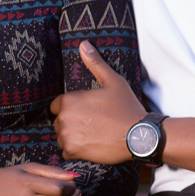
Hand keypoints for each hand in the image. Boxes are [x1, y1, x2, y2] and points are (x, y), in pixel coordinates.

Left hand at [50, 40, 145, 163]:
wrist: (138, 136)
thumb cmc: (126, 107)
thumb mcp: (112, 81)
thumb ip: (95, 63)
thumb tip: (83, 44)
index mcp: (69, 100)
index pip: (56, 105)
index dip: (70, 108)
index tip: (84, 111)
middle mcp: (64, 118)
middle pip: (58, 121)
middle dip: (70, 122)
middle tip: (91, 124)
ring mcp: (67, 136)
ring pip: (61, 136)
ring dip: (71, 136)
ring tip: (91, 134)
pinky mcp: (73, 151)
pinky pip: (65, 150)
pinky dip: (74, 149)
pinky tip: (90, 145)